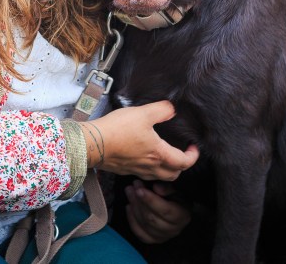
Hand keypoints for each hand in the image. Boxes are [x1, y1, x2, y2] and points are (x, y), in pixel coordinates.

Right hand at [82, 101, 198, 180]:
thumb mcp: (143, 113)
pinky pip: (144, 175)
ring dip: (166, 170)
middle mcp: (150, 167)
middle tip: (181, 153)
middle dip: (181, 166)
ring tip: (165, 156)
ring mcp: (136, 170)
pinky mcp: (125, 170)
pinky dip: (150, 170)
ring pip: (158, 177)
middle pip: (173, 175)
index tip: (193, 147)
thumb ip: (161, 110)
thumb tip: (172, 109)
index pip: (184, 163)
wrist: (92, 143)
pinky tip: (145, 157)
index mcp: (158, 154)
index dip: (193, 156)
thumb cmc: (118, 129)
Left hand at [125, 180, 191, 243]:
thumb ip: (168, 188)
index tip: (139, 189)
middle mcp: (173, 230)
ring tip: (129, 192)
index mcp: (182, 216)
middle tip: (131, 187)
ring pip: (144, 225)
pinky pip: (139, 233)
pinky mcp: (153, 240)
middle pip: (152, 218)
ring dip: (134, 207)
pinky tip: (129, 206)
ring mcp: (163, 237)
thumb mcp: (177, 189)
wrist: (179, 209)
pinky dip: (132, 220)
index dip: (151, 200)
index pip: (165, 211)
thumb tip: (156, 187)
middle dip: (139, 201)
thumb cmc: (178, 197)